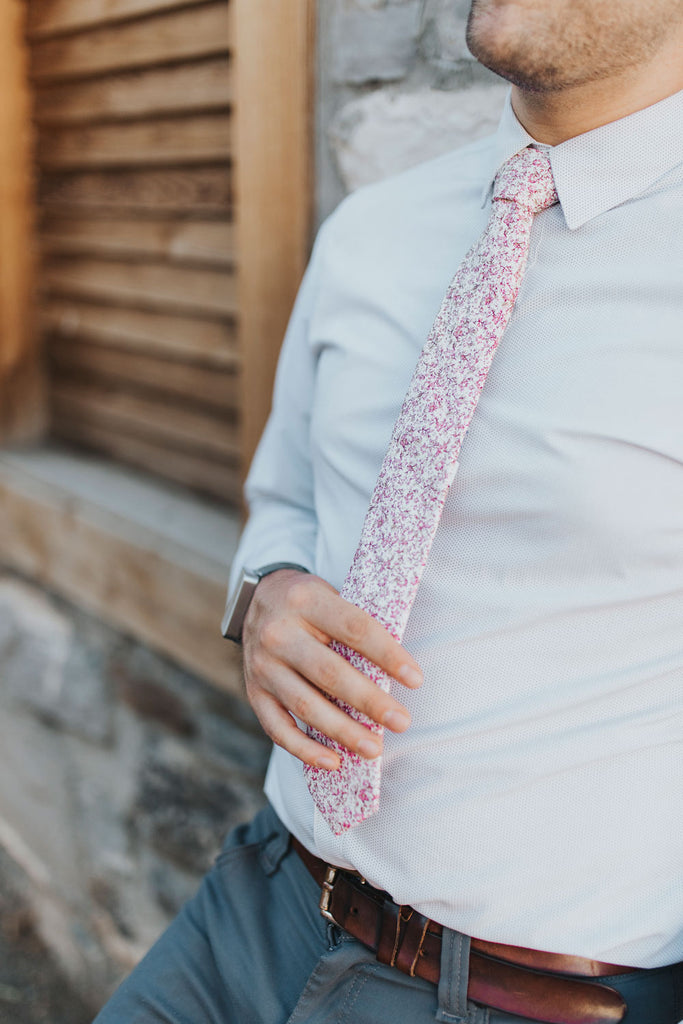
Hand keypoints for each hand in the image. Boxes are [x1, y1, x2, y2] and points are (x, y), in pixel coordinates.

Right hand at [242, 569, 422, 770]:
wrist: (258, 599)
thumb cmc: (310, 602)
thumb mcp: (330, 594)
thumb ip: (356, 625)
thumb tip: (399, 670)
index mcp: (306, 600)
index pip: (355, 629)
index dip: (387, 655)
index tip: (416, 680)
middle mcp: (279, 633)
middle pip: (330, 673)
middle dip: (369, 702)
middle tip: (401, 722)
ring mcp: (262, 665)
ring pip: (305, 705)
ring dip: (343, 732)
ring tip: (374, 749)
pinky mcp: (254, 692)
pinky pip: (278, 728)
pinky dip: (305, 749)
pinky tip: (333, 762)